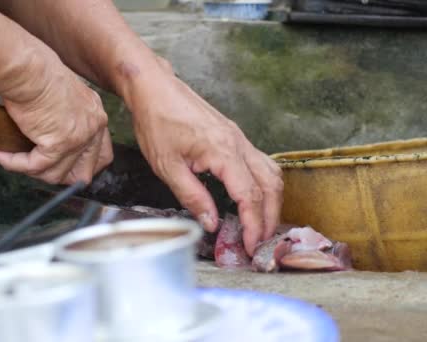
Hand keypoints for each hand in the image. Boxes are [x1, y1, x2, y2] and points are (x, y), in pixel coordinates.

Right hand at [0, 52, 112, 184]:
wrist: (27, 66)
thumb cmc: (35, 70)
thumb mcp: (60, 93)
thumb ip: (62, 114)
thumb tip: (45, 134)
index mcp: (96, 114)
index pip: (102, 154)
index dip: (82, 166)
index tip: (61, 165)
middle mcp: (94, 127)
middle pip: (86, 172)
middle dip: (60, 176)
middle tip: (35, 168)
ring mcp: (79, 138)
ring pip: (56, 174)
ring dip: (31, 170)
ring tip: (11, 157)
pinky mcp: (59, 144)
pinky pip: (34, 166)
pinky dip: (13, 163)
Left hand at [128, 58, 283, 255]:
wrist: (155, 87)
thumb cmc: (157, 122)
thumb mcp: (167, 167)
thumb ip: (193, 197)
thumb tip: (212, 223)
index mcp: (223, 151)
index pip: (250, 195)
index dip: (253, 224)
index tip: (250, 245)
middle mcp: (239, 144)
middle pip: (270, 185)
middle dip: (269, 217)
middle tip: (260, 242)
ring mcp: (240, 138)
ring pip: (271, 173)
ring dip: (272, 201)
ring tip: (261, 225)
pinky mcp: (235, 137)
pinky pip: (262, 163)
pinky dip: (265, 185)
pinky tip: (255, 198)